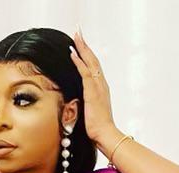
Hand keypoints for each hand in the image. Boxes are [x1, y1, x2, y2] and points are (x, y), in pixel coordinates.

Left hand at [69, 28, 115, 143]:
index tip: (81, 44)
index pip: (93, 67)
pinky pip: (85, 73)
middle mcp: (101, 85)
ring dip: (82, 48)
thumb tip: (76, 102)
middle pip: (93, 60)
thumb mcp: (90, 112)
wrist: (105, 135)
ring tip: (76, 36)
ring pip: (90, 62)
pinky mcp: (92, 92)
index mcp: (101, 89)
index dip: (87, 55)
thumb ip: (85, 103)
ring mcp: (98, 87)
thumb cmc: (98, 128)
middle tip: (78, 33)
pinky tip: (73, 54)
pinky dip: (79, 62)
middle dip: (85, 46)